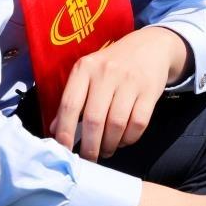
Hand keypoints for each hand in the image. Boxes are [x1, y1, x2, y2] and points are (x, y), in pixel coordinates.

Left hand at [52, 26, 189, 160]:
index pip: (69, 105)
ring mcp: (130, 81)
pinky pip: (138, 123)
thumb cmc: (112, 65)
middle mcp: (106, 73)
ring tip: (106, 150)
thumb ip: (72, 99)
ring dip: (110, 144)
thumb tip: (55, 129)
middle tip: (89, 158)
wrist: (150, 47)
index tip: (64, 151)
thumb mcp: (88, 74)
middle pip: (94, 119)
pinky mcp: (150, 91)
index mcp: (84, 68)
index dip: (65, 132)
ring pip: (116, 124)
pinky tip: (123, 140)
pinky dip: (129, 138)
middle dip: (90, 146)